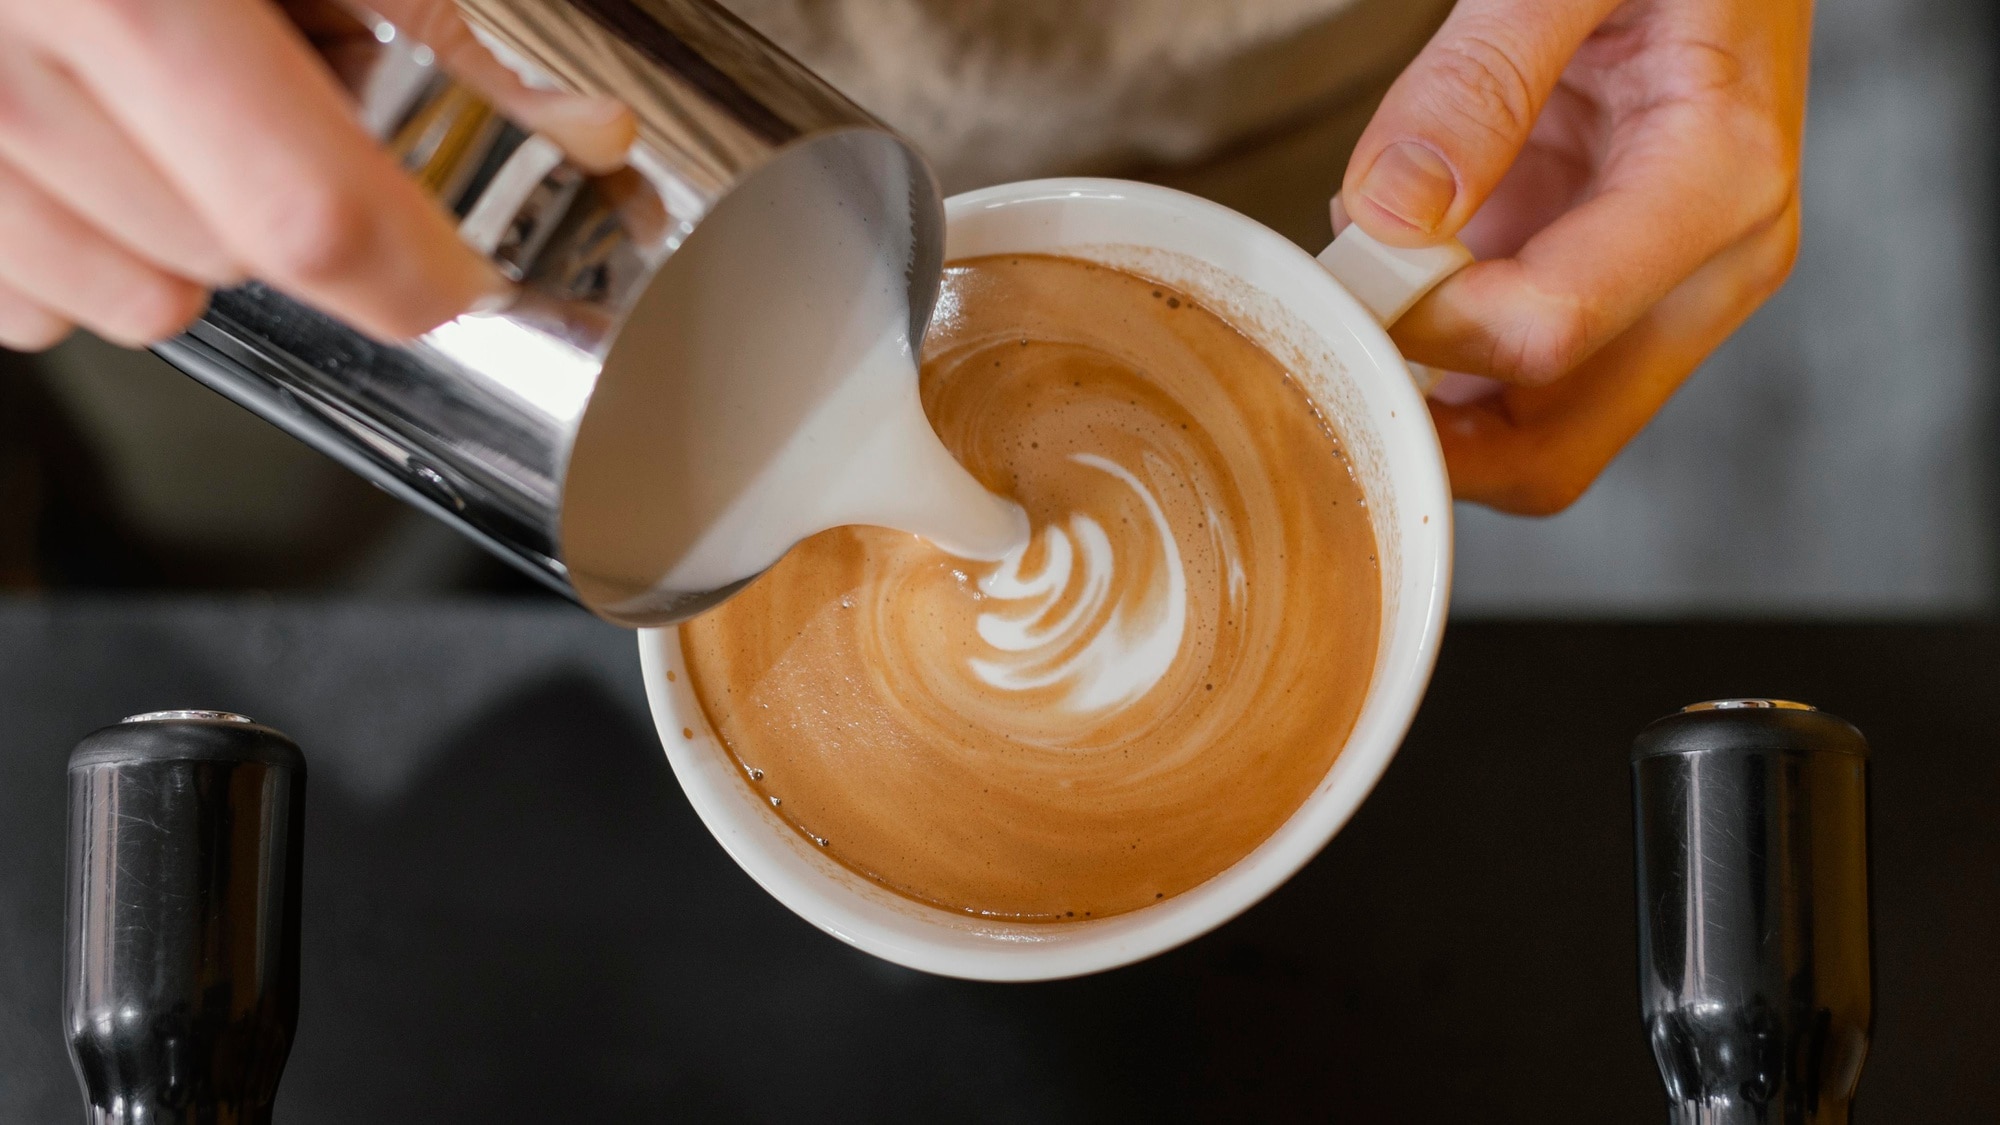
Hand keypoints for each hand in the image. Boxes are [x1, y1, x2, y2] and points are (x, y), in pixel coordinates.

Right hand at [0, 0, 632, 351]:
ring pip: (136, 298)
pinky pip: (33, 301)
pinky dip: (86, 240)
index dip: (414, 266)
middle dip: (288, 197)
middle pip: (232, 256)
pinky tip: (84, 128)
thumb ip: (422, 18)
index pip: (310, 209)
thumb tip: (580, 133)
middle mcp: (2, 69)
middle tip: (267, 75)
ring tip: (163, 88)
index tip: (461, 268)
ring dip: (186, 224)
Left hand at [1335, 0, 1810, 513]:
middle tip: (1329, 352)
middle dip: (1426, 435)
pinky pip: (1517, 386)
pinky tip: (1386, 292)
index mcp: (1718, 179)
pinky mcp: (1611, 289)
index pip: (1548, 330)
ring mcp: (1660, 292)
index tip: (1344, 266)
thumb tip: (1393, 211)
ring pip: (1532, 442)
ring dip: (1427, 411)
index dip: (1421, 323)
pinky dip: (1439, 368)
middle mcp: (1708, 265)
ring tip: (1353, 313)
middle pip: (1553, 452)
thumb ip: (1481, 73)